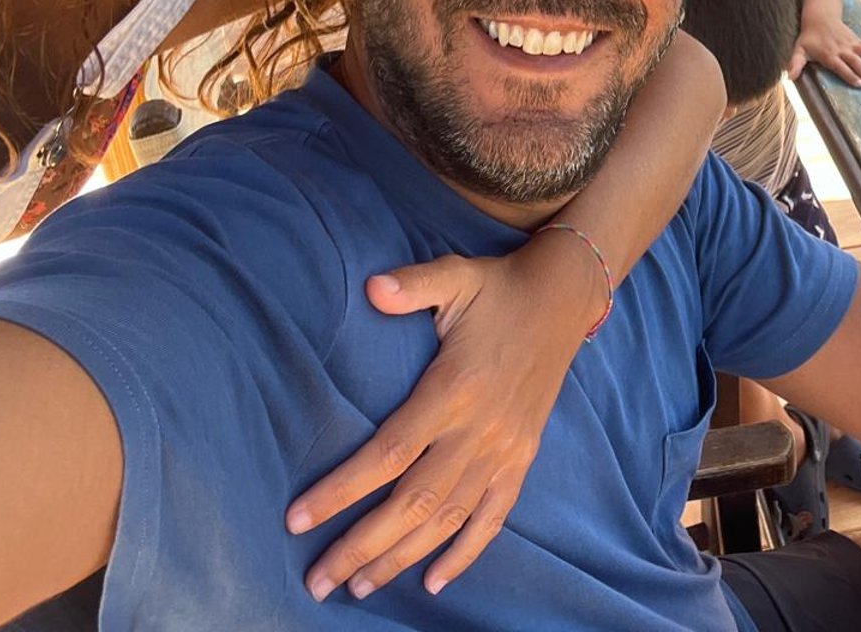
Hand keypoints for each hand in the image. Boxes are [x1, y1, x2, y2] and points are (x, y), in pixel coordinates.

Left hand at [288, 238, 597, 599]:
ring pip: (447, 518)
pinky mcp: (522, 458)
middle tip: (317, 580)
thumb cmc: (498, 289)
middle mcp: (479, 430)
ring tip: (359, 586)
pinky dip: (464, 554)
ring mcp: (504, 450)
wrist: (564, 299)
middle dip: (361, 546)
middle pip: (412, 502)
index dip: (341, 491)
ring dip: (401, 557)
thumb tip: (372, 288)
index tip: (296, 519)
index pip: (389, 453)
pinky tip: (433, 582)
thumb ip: (414, 284)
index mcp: (454, 389)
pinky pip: (493, 517)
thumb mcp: (456, 276)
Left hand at [789, 17, 860, 87]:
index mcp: (829, 54)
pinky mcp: (859, 41)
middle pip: (856, 61)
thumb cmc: (809, 38)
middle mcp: (843, 49)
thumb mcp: (799, 49)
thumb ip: (794, 63)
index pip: (841, 66)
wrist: (820, 18)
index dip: (850, 74)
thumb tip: (788, 77)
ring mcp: (853, 44)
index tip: (860, 84)